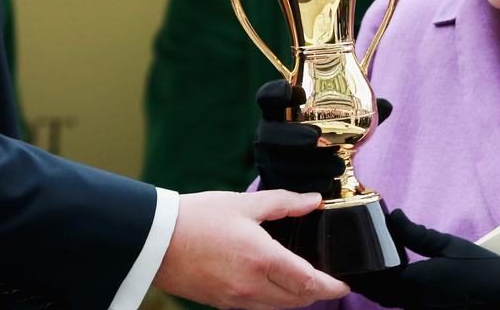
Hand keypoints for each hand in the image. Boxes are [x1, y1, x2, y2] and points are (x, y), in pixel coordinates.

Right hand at [153, 189, 348, 309]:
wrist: (154, 240)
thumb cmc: (197, 217)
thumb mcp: (245, 204)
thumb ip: (284, 203)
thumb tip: (313, 200)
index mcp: (262, 260)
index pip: (309, 283)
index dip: (332, 287)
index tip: (345, 285)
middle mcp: (251, 286)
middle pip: (297, 300)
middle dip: (317, 293)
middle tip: (329, 282)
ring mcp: (235, 299)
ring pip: (278, 307)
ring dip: (296, 298)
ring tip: (304, 282)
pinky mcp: (221, 303)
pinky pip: (257, 307)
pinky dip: (273, 299)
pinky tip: (273, 284)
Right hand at [254, 78, 392, 194]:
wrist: (306, 171)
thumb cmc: (325, 138)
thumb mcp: (337, 122)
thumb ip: (360, 113)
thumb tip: (386, 105)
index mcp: (278, 111)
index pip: (267, 96)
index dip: (275, 92)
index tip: (293, 91)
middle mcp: (266, 132)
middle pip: (268, 133)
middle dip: (290, 135)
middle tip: (315, 137)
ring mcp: (266, 158)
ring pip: (277, 161)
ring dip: (307, 164)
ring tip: (337, 165)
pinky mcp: (273, 181)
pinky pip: (285, 184)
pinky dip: (308, 184)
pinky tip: (328, 183)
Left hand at [348, 209, 499, 309]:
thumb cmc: (484, 269)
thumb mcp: (449, 245)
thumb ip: (416, 233)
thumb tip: (392, 217)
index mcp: (416, 283)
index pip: (375, 277)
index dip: (357, 268)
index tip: (344, 255)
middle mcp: (415, 303)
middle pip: (377, 293)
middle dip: (361, 279)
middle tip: (349, 261)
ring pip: (389, 301)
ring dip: (376, 287)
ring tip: (367, 268)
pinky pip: (403, 305)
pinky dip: (392, 293)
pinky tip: (394, 280)